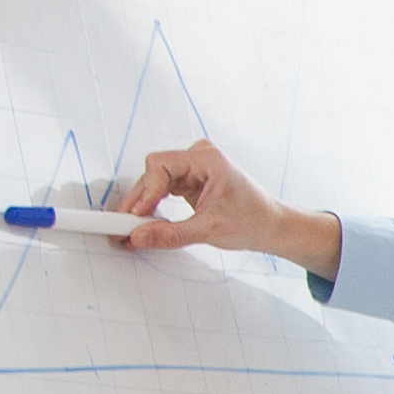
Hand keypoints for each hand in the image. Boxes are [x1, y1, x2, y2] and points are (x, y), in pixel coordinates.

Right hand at [108, 139, 338, 280]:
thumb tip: (139, 236)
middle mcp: (198, 158)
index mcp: (208, 159)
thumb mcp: (210, 230)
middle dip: (139, 202)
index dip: (144, 191)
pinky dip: (152, 206)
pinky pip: (161, 189)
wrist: (272, 227)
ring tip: (128, 229)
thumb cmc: (254, 221)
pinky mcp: (189, 180)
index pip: (160, 165)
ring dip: (142, 206)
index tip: (134, 216)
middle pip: (153, 174)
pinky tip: (142, 222)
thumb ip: (172, 234)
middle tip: (121, 227)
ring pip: (153, 182)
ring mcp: (192, 168)